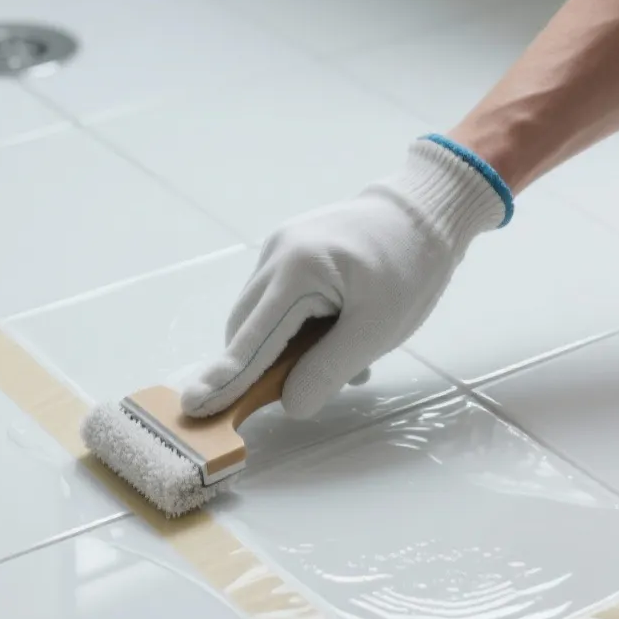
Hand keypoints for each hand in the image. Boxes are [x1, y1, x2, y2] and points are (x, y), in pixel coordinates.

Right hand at [181, 137, 510, 419]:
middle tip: (295, 394)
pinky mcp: (289, 249)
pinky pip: (276, 301)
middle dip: (259, 368)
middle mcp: (277, 254)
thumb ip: (330, 369)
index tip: (193, 408)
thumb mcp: (378, 328)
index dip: (225, 379)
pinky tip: (335, 335)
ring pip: (260, 317)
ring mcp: (279, 248)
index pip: (252, 339)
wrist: (425, 210)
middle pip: (247, 330)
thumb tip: (290, 404)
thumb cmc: (411, 267)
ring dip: (282, 349)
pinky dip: (293, 328)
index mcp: (298, 270)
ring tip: (339, 358)